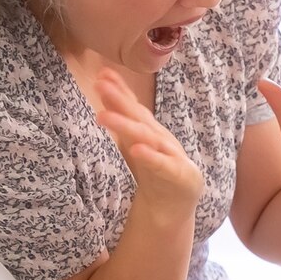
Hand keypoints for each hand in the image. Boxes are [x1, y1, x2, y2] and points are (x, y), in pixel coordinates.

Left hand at [95, 68, 203, 208]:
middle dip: (121, 100)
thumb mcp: (134, 143)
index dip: (120, 90)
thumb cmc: (154, 170)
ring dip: (127, 125)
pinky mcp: (179, 175)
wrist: (176, 206)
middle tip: (101, 85)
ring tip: (104, 116)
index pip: (134, 107)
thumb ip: (122, 117)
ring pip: (147, 138)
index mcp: (151, 130)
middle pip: (139, 117)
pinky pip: (162, 165)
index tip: (103, 73)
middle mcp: (161, 138)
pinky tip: (136, 149)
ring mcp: (171, 155)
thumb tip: (104, 88)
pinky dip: (150, 156)